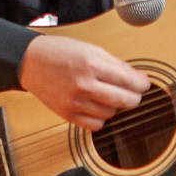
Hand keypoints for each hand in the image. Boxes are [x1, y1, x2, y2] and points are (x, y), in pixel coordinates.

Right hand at [19, 34, 149, 130]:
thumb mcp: (90, 49)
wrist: (31, 62)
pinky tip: (99, 107)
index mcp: (91, 64)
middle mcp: (84, 85)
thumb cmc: (60, 52)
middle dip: (134, 97)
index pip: (128, 80)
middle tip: (134, 93)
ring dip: (116, 107)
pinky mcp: (67, 114)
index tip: (144, 84)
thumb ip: (115, 64)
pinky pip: (95, 125)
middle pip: (124, 100)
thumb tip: (136, 78)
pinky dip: (102, 118)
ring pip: (111, 114)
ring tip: (110, 96)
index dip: (141, 84)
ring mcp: (75, 102)